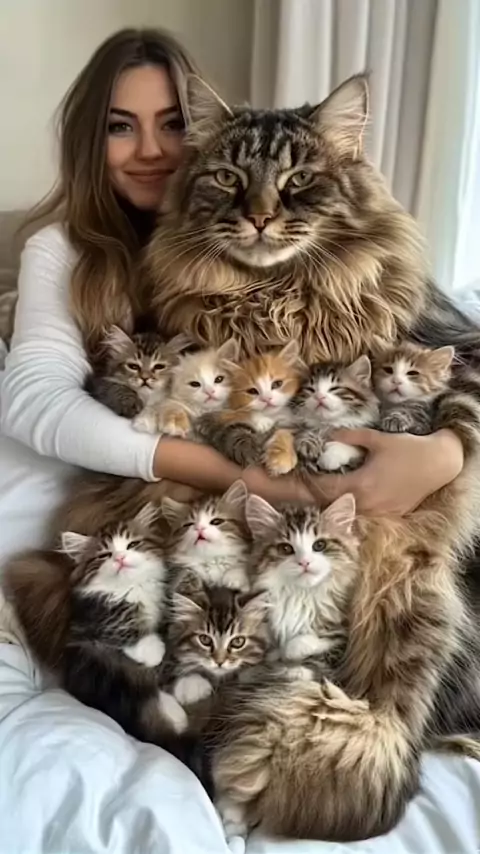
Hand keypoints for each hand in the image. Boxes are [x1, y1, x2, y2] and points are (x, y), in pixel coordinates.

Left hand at [307, 428, 463, 515]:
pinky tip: (339, 504)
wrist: (439, 464)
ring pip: (345, 513)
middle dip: (310, 498)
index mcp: (360, 485)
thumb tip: (329, 435)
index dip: (305, 484)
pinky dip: (347, 510)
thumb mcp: (377, 439)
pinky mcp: (389, 515)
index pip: (323, 489)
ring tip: (309, 499)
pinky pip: (361, 516)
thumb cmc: (408, 449)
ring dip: (328, 506)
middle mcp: (367, 504)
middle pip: (329, 506)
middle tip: (293, 492)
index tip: (292, 478)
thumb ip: (350, 437)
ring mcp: (378, 512)